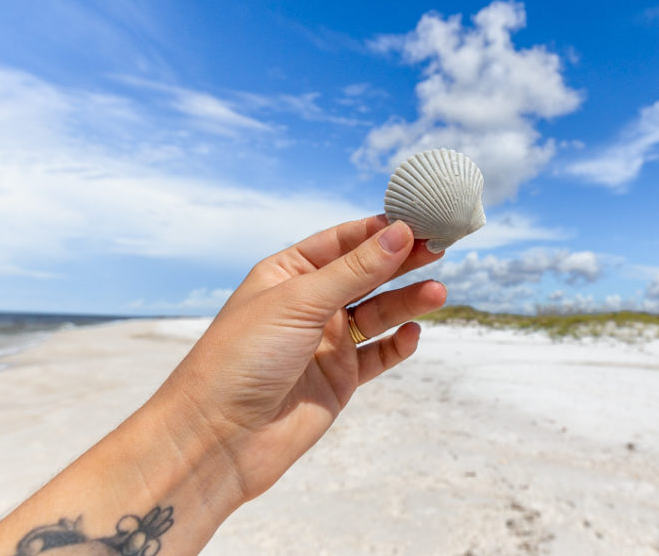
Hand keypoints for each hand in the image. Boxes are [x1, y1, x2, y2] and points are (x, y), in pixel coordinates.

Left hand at [160, 215, 446, 502]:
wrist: (219, 437)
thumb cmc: (243, 357)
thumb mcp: (300, 302)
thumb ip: (355, 270)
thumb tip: (399, 232)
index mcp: (288, 274)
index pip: (342, 241)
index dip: (379, 230)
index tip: (417, 220)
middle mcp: (308, 305)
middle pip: (366, 275)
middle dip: (401, 262)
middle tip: (439, 248)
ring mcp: (325, 343)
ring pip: (377, 314)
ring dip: (406, 302)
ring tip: (437, 293)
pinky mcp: (338, 380)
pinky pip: (377, 356)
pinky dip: (397, 345)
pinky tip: (412, 335)